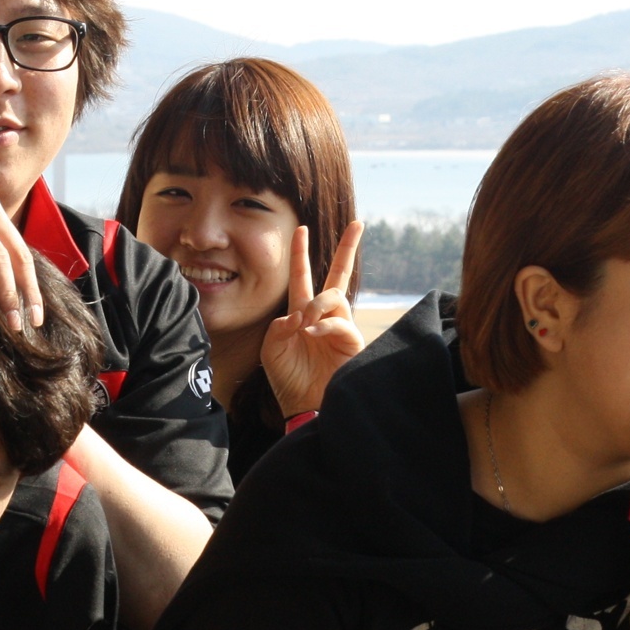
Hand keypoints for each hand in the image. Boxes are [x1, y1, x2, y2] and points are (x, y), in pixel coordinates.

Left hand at [259, 222, 365, 419]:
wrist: (305, 406)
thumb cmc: (288, 380)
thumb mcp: (272, 351)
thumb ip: (279, 327)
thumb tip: (299, 314)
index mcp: (301, 314)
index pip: (302, 277)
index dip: (300, 254)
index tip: (301, 229)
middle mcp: (324, 315)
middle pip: (338, 275)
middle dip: (347, 248)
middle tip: (358, 223)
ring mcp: (340, 326)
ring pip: (334, 296)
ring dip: (318, 304)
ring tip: (306, 324)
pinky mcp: (351, 339)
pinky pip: (340, 320)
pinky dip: (324, 324)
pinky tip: (312, 333)